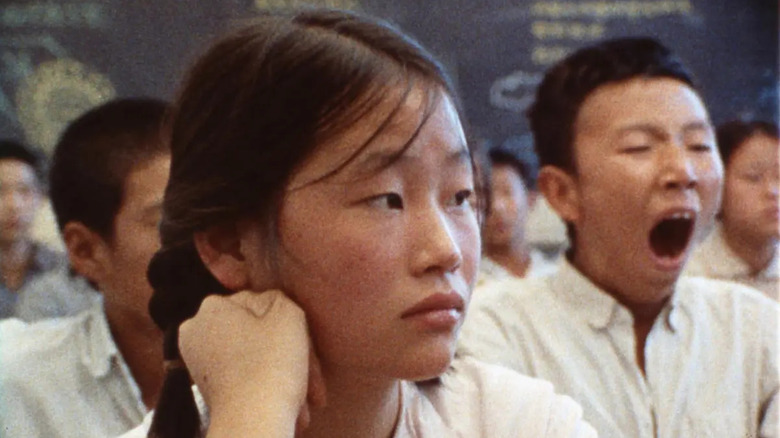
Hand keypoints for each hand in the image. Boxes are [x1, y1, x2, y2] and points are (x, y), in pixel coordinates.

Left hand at [179, 290, 325, 436]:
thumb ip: (281, 297)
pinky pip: (246, 378)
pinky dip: (268, 387)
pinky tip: (292, 406)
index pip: (264, 305)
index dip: (293, 328)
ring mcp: (200, 362)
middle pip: (260, 334)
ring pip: (256, 358)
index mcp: (212, 307)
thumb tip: (273, 303)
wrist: (253, 425)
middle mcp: (197, 332)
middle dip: (290, 357)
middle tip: (313, 382)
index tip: (309, 351)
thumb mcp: (289, 314)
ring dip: (284, 375)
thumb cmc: (271, 368)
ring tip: (306, 399)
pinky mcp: (209, 388)